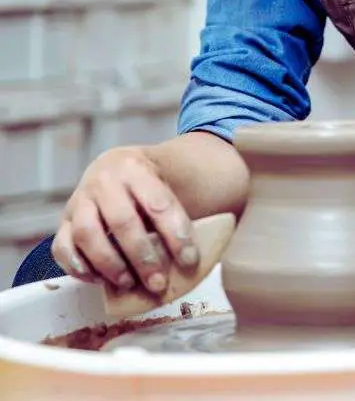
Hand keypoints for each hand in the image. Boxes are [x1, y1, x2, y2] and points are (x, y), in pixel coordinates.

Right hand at [52, 146, 197, 293]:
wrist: (121, 167)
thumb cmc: (152, 184)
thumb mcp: (171, 182)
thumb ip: (181, 212)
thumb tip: (196, 256)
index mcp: (136, 166)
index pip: (158, 204)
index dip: (176, 235)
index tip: (189, 261)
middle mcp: (104, 179)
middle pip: (122, 222)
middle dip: (142, 257)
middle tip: (158, 283)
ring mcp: (79, 199)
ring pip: (87, 234)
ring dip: (109, 264)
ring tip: (129, 282)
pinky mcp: (63, 220)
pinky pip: (62, 247)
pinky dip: (79, 267)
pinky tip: (100, 280)